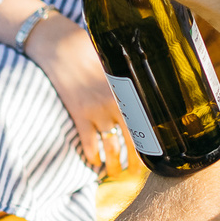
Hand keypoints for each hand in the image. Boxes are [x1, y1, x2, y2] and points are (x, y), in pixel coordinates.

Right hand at [24, 12, 140, 178]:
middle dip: (136, 162)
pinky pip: (88, 143)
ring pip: (111, 148)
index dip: (153, 142)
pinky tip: (95, 162)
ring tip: (115, 173)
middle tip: (137, 172)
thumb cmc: (91, 50)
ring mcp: (96, 112)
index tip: (158, 153)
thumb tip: (148, 88)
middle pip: (132, 142)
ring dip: (114, 165)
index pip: (147, 123)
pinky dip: (92, 156)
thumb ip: (130, 79)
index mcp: (129, 92)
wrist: (61, 47)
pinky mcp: (78, 115)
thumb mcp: (116, 63)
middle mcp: (115, 105)